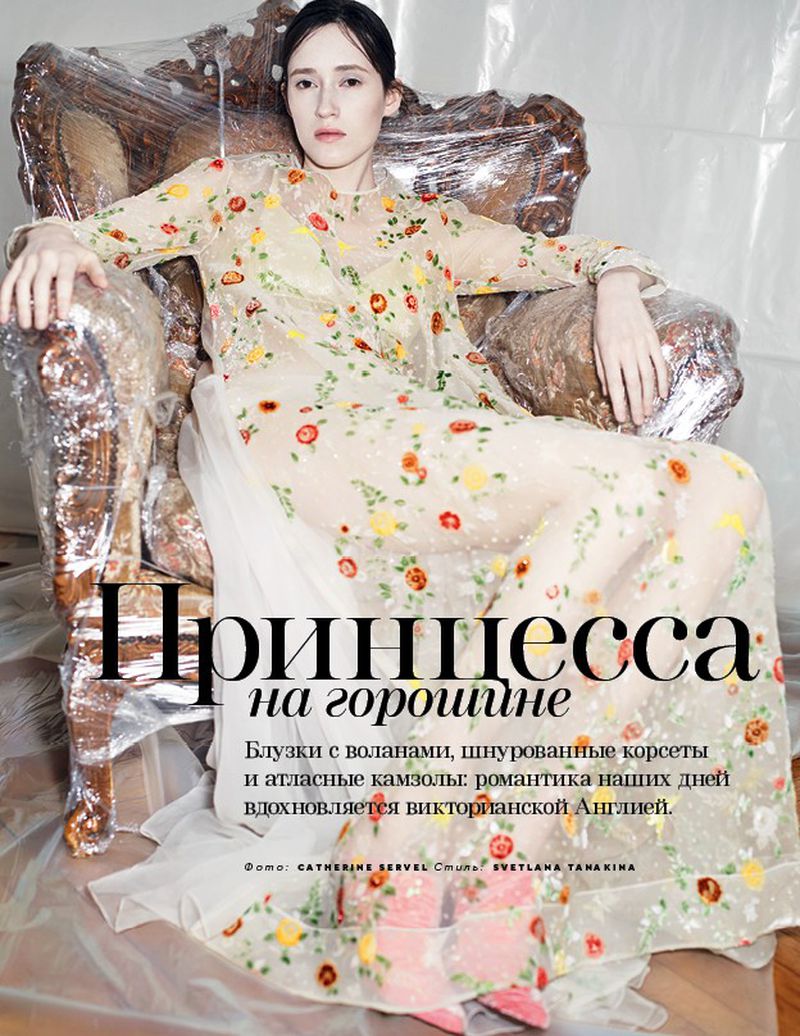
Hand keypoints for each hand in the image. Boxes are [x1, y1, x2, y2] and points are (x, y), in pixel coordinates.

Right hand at [0, 225, 107, 329]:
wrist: (49, 232)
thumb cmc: (71, 251)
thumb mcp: (88, 257)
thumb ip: (96, 271)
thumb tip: (104, 286)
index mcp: (65, 258)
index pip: (64, 279)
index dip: (63, 298)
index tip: (61, 316)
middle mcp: (45, 258)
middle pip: (39, 283)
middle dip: (39, 305)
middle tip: (41, 326)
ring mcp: (28, 261)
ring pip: (21, 283)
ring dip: (21, 305)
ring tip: (25, 325)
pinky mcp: (16, 264)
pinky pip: (7, 282)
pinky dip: (4, 300)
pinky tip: (4, 317)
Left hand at [593, 268, 668, 425]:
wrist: (618, 293)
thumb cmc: (604, 320)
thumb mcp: (596, 343)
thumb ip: (602, 368)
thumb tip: (607, 392)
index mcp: (609, 353)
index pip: (615, 384)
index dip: (619, 403)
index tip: (621, 418)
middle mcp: (626, 350)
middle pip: (633, 384)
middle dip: (636, 405)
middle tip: (638, 422)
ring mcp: (641, 344)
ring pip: (648, 376)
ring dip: (649, 397)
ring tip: (649, 412)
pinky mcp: (653, 338)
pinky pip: (659, 363)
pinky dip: (662, 380)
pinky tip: (663, 393)